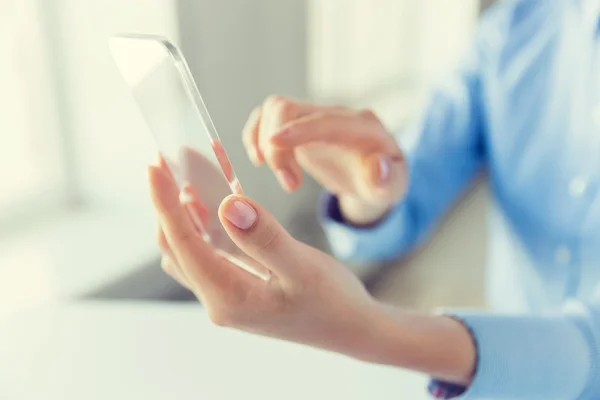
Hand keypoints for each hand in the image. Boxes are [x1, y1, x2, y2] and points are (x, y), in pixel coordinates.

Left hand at [149, 159, 376, 355]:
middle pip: (177, 247)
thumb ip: (264, 237)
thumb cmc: (333, 301)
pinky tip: (215, 203)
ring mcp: (228, 298)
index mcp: (229, 298)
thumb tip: (227, 205)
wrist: (353, 329)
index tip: (156, 166)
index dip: (166, 202)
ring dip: (183, 215)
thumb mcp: (303, 266)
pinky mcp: (239, 290)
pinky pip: (210, 254)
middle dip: (168, 204)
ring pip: (190, 251)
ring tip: (185, 178)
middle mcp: (220, 301)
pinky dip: (204, 226)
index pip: (184, 243)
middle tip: (168, 164)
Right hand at [242, 96, 407, 224]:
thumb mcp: (391, 189)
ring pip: (274, 109)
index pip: (326, 120)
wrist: (374, 177)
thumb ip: (386, 180)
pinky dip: (254, 135)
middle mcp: (335, 114)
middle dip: (277, 146)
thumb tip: (377, 167)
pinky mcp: (297, 125)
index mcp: (362, 126)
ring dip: (265, 143)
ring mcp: (314, 117)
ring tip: (286, 179)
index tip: (273, 144)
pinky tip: (259, 160)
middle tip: (290, 184)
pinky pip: (266, 117)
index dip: (299, 129)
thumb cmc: (383, 182)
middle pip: (290, 108)